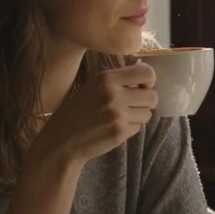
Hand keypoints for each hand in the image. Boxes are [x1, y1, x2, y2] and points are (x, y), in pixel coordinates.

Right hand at [34, 63, 158, 164]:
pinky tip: (113, 128)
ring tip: (119, 118)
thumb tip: (146, 78)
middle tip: (134, 106)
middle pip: (153, 96)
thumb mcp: (93, 87)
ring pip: (147, 114)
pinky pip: (138, 128)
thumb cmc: (78, 112)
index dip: (149, 81)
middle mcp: (113, 94)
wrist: (61, 140)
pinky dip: (129, 129)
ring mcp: (117, 114)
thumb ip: (117, 81)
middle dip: (146, 103)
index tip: (142, 87)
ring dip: (138, 117)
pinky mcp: (119, 132)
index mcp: (106, 78)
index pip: (147, 72)